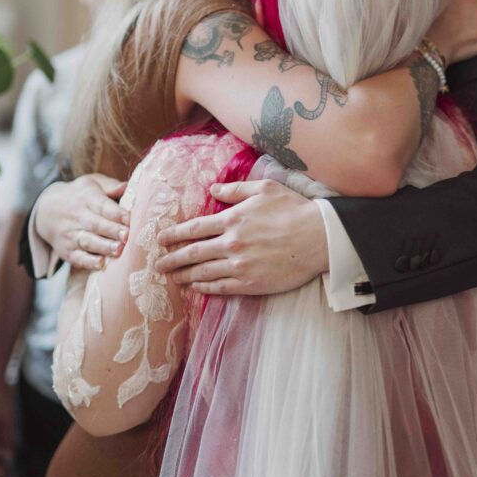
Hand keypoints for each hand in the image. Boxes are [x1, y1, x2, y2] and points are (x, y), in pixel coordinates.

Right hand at [34, 174, 129, 270]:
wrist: (46, 210)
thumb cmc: (80, 195)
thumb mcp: (92, 183)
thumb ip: (111, 186)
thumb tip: (127, 187)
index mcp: (87, 198)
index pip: (103, 206)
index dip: (117, 213)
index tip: (130, 219)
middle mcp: (78, 217)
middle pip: (96, 224)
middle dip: (112, 231)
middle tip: (127, 236)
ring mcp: (71, 235)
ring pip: (88, 241)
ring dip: (104, 247)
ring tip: (118, 250)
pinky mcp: (67, 251)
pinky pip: (78, 257)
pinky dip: (89, 262)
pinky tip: (101, 264)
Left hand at [155, 178, 328, 295]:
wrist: (319, 237)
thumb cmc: (294, 209)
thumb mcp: (264, 188)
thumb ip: (236, 188)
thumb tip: (213, 188)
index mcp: (232, 219)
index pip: (194, 228)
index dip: (174, 234)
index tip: (160, 239)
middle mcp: (231, 243)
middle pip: (192, 253)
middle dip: (172, 259)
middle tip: (157, 265)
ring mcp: (240, 265)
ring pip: (203, 272)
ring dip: (185, 276)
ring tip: (173, 279)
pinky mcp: (251, 282)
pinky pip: (221, 287)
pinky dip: (206, 288)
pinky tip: (197, 288)